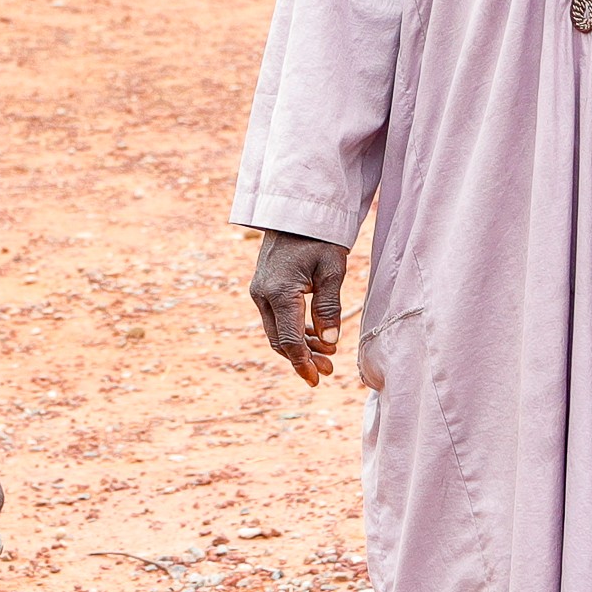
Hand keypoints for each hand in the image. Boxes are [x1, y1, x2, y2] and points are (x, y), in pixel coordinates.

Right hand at [250, 232, 353, 386]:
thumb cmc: (319, 238)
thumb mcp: (332, 270)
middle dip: (302, 358)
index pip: (290, 340)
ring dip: (298, 346)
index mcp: (280, 292)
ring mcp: (259, 292)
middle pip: (280, 340)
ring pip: (276, 331)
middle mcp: (263, 295)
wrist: (296, 212)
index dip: (303, 363)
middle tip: (327, 370)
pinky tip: (313, 336)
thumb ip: (329, 308)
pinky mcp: (263, 288)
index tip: (316, 379)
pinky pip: (275, 319)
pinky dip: (292, 331)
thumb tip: (329, 343)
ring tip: (325, 355)